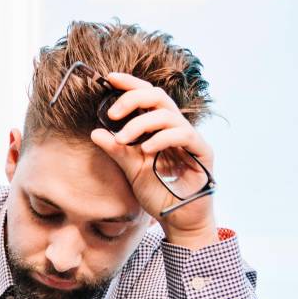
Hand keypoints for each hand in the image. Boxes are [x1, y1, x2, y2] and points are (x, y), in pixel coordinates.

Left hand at [89, 72, 217, 247]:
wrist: (179, 220)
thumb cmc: (159, 193)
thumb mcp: (132, 170)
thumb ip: (117, 151)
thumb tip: (95, 132)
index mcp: (159, 129)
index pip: (147, 97)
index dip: (130, 85)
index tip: (109, 78)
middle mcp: (175, 128)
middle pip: (158, 97)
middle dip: (132, 99)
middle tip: (112, 114)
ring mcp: (190, 139)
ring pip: (168, 115)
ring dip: (141, 124)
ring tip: (124, 139)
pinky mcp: (202, 152)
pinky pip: (184, 135)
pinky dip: (162, 138)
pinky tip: (147, 150)